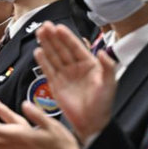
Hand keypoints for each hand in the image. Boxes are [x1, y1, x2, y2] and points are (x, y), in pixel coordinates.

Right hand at [34, 22, 115, 142]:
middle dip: (53, 37)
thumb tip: (103, 52)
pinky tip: (38, 52)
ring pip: (53, 56)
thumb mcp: (109, 84)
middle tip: (45, 26)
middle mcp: (75, 67)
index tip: (59, 27)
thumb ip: (107, 67)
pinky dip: (42, 61)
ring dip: (46, 45)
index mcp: (89, 64)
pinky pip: (48, 69)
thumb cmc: (103, 104)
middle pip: (62, 48)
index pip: (76, 47)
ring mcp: (65, 75)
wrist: (92, 123)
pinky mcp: (55, 84)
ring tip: (39, 33)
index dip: (67, 37)